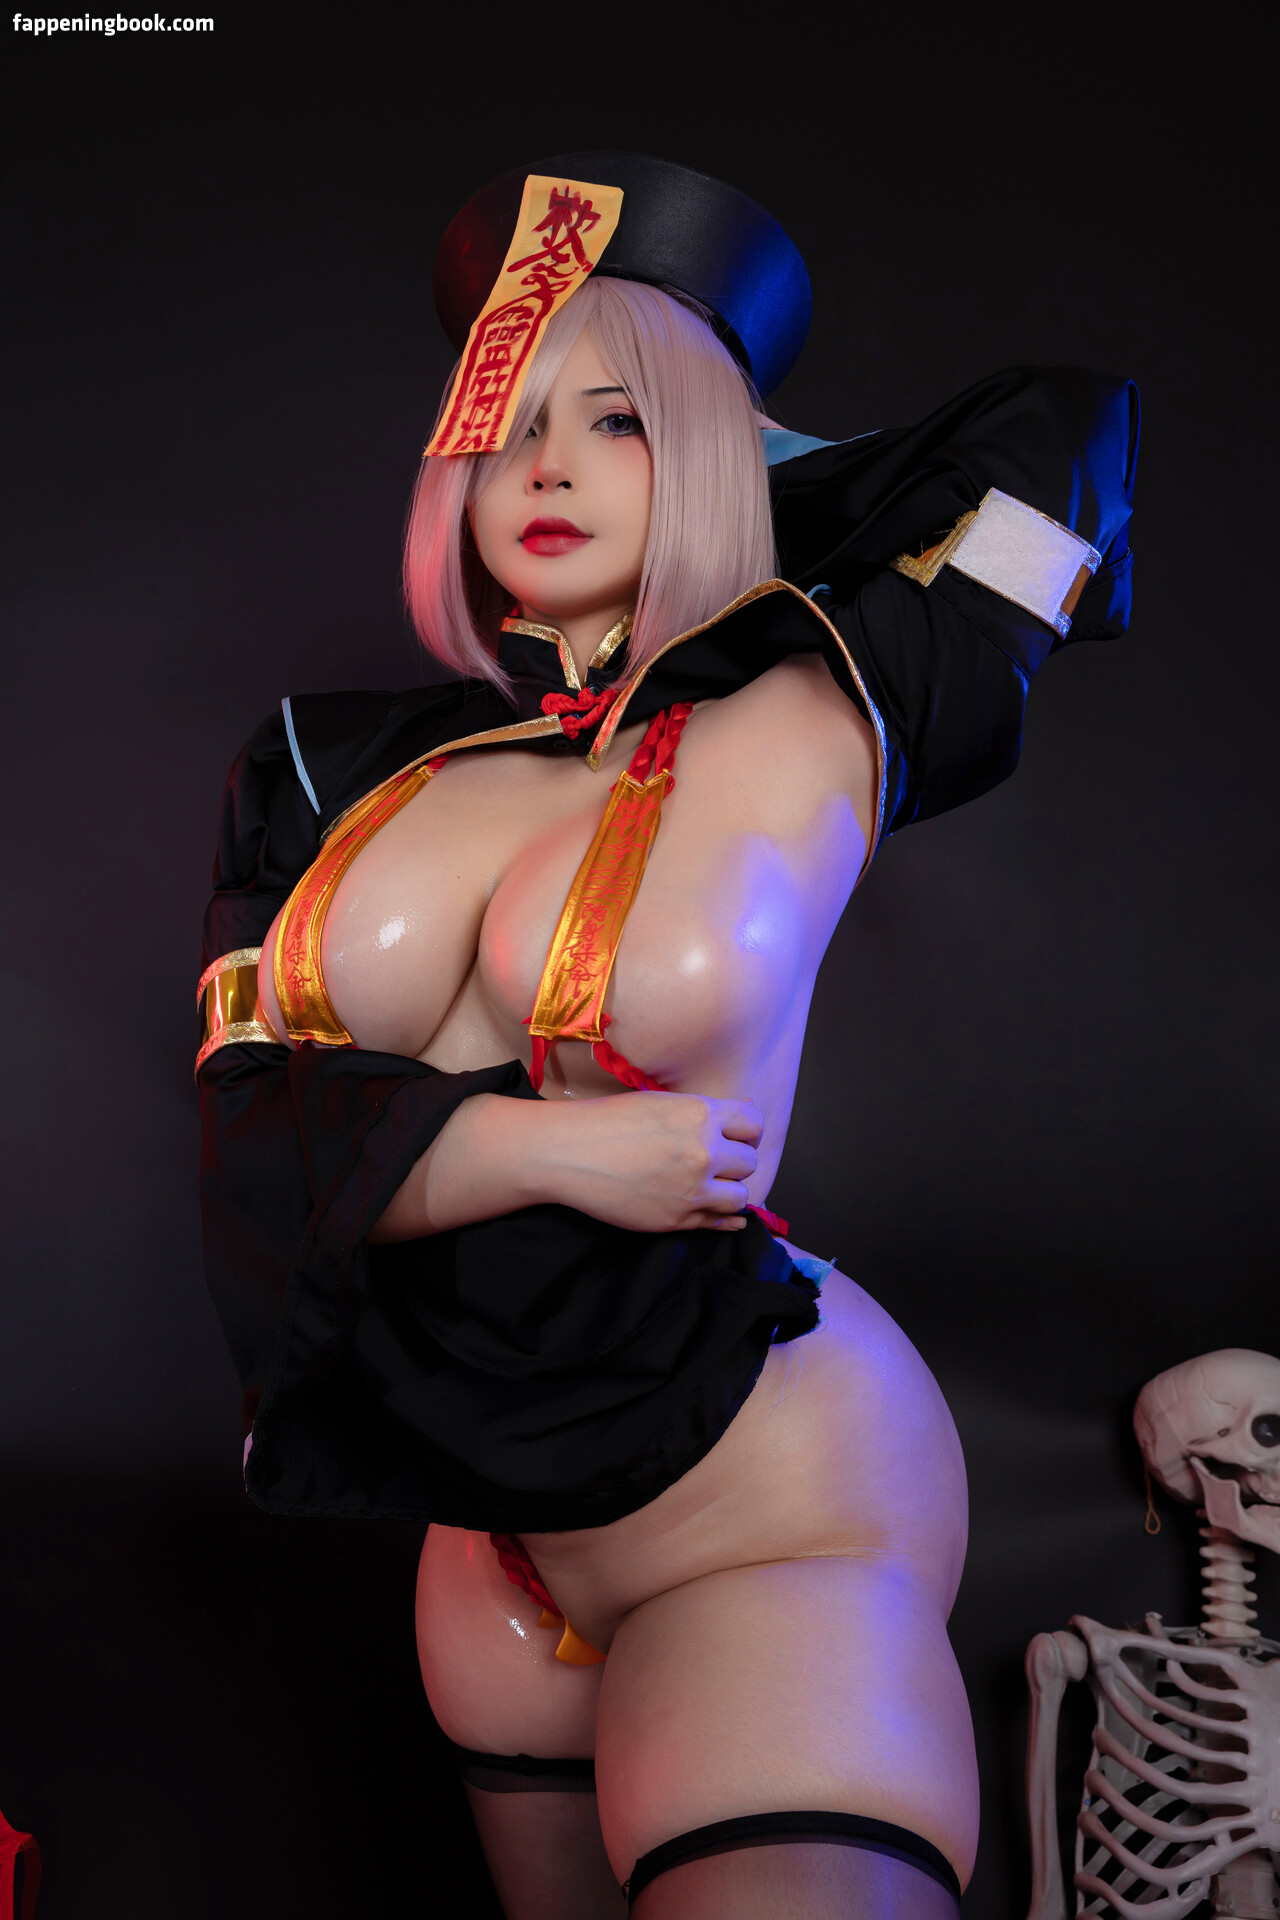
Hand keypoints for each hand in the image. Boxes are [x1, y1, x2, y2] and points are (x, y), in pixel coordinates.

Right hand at [539, 1090, 762, 1233]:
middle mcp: (704, 1151)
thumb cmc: (608, 1120)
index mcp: (701, 1115)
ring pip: (740, 1196)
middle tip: (716, 1162)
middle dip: (735, 1161)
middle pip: (748, 1162)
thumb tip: (748, 1110)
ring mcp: (692, 1189)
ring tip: (710, 1185)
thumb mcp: (660, 1103)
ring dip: (729, 1190)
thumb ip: (706, 1111)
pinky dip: (725, 1218)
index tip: (735, 1138)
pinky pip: (720, 1222)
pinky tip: (721, 1213)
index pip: (753, 1125)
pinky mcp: (677, 1219)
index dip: (745, 1132)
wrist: (569, 1153)